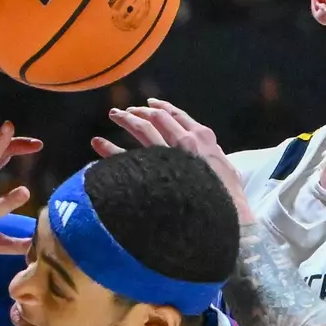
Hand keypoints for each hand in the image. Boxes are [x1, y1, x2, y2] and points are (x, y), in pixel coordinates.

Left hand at [91, 99, 254, 220]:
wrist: (225, 220)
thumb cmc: (227, 201)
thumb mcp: (226, 173)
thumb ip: (212, 159)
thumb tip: (206, 155)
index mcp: (202, 140)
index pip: (179, 117)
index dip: (162, 109)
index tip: (149, 105)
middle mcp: (184, 143)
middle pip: (157, 120)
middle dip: (139, 112)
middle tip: (124, 111)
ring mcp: (167, 157)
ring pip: (143, 130)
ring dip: (125, 119)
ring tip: (113, 114)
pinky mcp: (152, 174)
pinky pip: (126, 158)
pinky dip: (110, 149)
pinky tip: (97, 144)